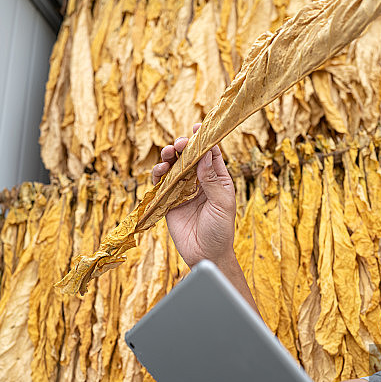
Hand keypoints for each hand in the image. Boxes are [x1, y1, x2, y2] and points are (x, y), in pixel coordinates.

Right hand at [152, 123, 236, 267]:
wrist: (206, 255)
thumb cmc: (221, 231)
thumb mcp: (222, 204)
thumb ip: (211, 180)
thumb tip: (205, 155)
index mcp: (217, 179)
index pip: (210, 153)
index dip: (204, 139)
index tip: (197, 127)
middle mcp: (199, 181)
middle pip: (189, 157)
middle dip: (183, 146)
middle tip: (179, 143)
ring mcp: (183, 190)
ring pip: (174, 167)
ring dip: (170, 157)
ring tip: (168, 153)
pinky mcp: (169, 201)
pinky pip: (161, 183)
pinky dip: (158, 174)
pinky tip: (160, 169)